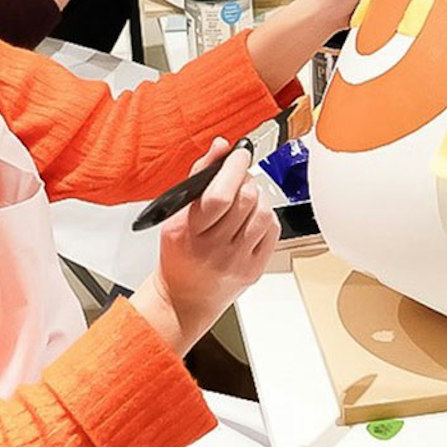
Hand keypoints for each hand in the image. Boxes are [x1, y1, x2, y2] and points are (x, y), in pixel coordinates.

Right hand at [134, 146, 278, 353]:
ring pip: (263, 212)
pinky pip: (272, 230)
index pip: (218, 196)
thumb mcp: (174, 217)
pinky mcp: (255, 268)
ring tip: (244, 199)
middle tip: (238, 177)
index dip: (233, 168)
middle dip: (245, 179)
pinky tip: (251, 220)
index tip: (237, 154)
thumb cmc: (178, 256)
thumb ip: (197, 179)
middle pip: (245, 200)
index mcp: (187, 233)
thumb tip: (220, 148)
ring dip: (256, 197)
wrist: (184, 298)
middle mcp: (213, 248)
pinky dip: (265, 216)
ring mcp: (237, 260)